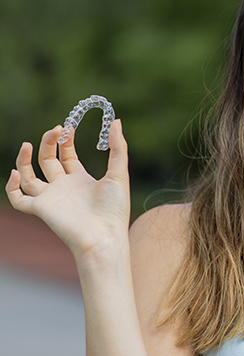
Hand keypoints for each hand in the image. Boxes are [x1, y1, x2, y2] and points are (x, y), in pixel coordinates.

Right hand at [5, 119, 130, 260]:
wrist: (104, 235)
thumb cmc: (114, 208)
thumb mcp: (119, 173)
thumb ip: (118, 147)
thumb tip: (117, 121)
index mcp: (81, 179)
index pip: (67, 155)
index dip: (64, 140)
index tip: (66, 126)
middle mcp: (64, 187)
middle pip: (48, 161)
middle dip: (49, 143)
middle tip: (55, 129)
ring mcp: (50, 198)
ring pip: (29, 177)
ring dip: (24, 160)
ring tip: (26, 143)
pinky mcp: (40, 209)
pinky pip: (18, 199)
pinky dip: (11, 187)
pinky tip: (16, 172)